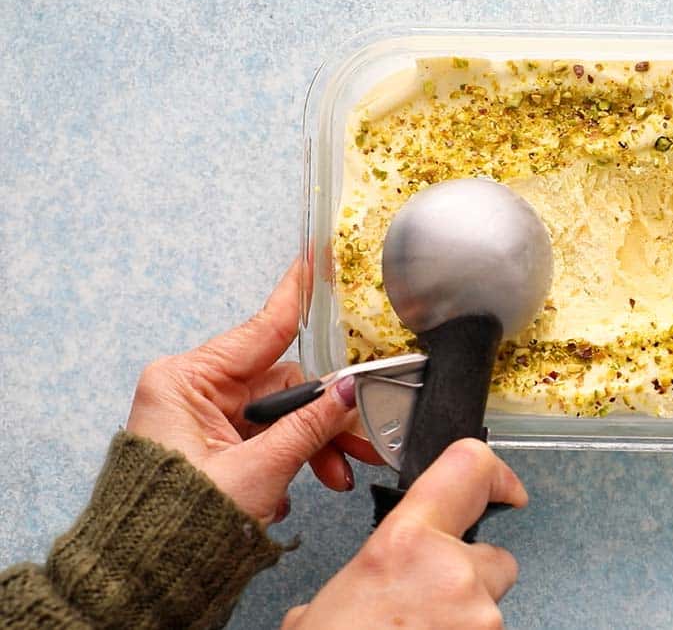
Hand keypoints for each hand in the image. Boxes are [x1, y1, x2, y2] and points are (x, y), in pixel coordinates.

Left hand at [126, 258, 376, 523]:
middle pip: (283, 383)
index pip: (258, 329)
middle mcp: (194, 392)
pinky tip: (312, 481)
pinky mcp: (215, 447)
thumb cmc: (179, 523)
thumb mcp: (259, 470)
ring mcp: (205, 420)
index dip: (293, 295)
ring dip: (317, 443)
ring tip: (342, 473)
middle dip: (326, 413)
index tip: (312, 259)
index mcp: (186, 381)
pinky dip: (296, 457)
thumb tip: (349, 391)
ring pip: (283, 415)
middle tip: (364, 435)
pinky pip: (270, 437)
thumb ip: (310, 426)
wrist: (148, 574)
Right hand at [281, 439, 528, 628]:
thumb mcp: (326, 606)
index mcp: (403, 544)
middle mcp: (450, 572)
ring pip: (490, 609)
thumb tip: (363, 590)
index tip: (505, 488)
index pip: (468, 467)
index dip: (495, 474)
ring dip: (463, 623)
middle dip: (469, 581)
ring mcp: (479, 618)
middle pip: (495, 558)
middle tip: (425, 611)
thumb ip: (361, 579)